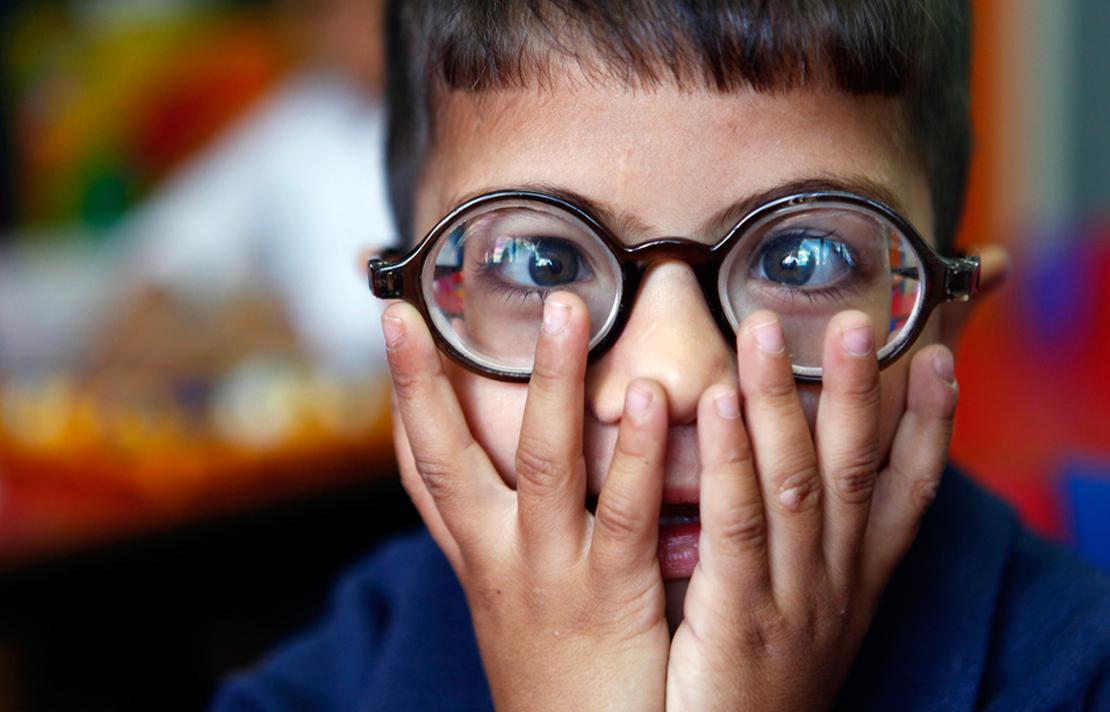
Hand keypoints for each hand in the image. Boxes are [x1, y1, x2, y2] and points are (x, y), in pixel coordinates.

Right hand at [382, 294, 669, 711]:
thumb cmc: (558, 682)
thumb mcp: (517, 607)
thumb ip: (516, 541)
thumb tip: (516, 481)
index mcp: (478, 559)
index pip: (424, 469)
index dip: (405, 396)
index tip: (396, 325)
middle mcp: (499, 559)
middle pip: (447, 456)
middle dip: (425, 379)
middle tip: (413, 306)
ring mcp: (549, 575)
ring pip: (544, 462)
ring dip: (554, 382)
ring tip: (565, 311)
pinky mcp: (609, 598)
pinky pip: (621, 515)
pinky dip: (632, 454)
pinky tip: (650, 400)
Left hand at [666, 310, 957, 710]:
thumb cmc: (761, 685)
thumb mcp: (809, 617)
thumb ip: (809, 550)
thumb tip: (802, 473)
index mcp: (858, 581)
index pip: (909, 491)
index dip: (930, 424)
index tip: (935, 358)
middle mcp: (837, 582)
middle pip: (854, 469)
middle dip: (857, 391)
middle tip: (852, 320)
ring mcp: (793, 599)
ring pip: (796, 482)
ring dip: (784, 402)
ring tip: (767, 331)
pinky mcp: (740, 617)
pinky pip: (738, 526)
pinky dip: (732, 460)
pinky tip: (720, 405)